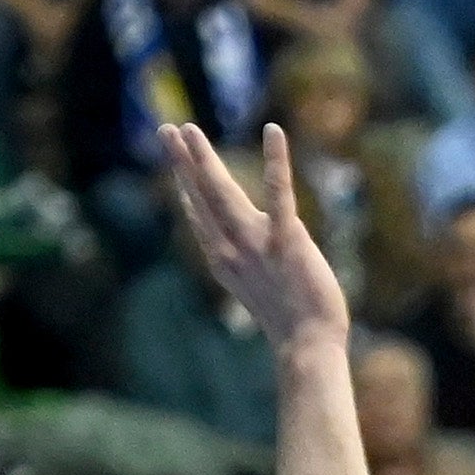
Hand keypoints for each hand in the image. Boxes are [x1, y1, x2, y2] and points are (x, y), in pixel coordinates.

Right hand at [160, 121, 350, 352]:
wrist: (307, 346)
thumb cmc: (291, 320)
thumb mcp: (259, 286)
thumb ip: (250, 258)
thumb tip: (254, 233)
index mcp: (223, 261)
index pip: (199, 216)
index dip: (185, 186)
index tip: (175, 161)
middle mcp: (231, 250)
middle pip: (202, 197)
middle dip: (182, 161)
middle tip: (166, 128)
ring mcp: (256, 245)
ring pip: (223, 194)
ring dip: (203, 160)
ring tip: (188, 130)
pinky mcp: (287, 241)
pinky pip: (279, 194)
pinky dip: (275, 162)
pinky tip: (272, 132)